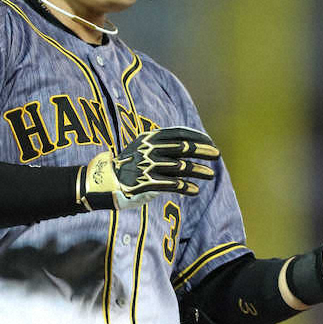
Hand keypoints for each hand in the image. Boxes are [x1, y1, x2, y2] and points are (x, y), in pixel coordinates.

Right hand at [77, 126, 219, 210]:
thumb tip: (189, 146)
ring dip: (198, 170)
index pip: (179, 133)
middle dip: (202, 150)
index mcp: (150, 137)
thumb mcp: (143, 147)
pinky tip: (195, 190)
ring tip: (211, 175)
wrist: (105, 180)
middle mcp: (150, 149)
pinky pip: (171, 184)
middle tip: (217, 155)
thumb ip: (163, 146)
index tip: (210, 142)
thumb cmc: (130, 165)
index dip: (197, 136)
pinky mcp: (146, 183)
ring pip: (180, 167)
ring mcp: (148, 166)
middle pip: (182, 148)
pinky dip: (185, 187)